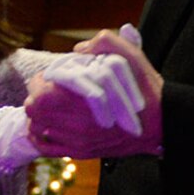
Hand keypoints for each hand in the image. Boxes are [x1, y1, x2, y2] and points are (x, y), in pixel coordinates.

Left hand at [27, 29, 163, 157]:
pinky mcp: (81, 152)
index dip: (44, 79)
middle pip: (33, 109)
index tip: (56, 77)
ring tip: (52, 108)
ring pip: (37, 128)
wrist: (160, 123)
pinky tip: (51, 127)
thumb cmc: (144, 89)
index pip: (37, 87)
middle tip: (52, 92)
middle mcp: (70, 122)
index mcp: (75, 96)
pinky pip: (48, 148)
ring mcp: (75, 140)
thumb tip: (78, 49)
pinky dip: (43, 137)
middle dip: (39, 97)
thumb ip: (101, 42)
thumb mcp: (128, 54)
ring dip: (40, 116)